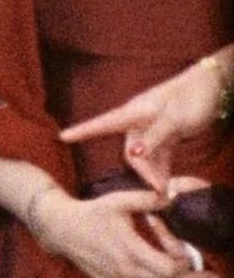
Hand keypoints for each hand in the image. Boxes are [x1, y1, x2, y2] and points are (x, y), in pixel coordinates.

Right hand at [34, 184, 213, 277]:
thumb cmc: (92, 213)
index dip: (187, 263)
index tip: (198, 254)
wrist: (62, 230)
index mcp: (130, 250)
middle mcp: (127, 272)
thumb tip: (173, 195)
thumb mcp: (120, 200)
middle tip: (216, 277)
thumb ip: (149, 199)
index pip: (168, 266)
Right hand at [60, 48, 233, 193]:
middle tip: (160, 190)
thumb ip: (153, 137)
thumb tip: (133, 155)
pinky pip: (158, 157)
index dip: (82, 131)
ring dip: (154, 174)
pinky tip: (168, 182)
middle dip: (143, 173)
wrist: (214, 87)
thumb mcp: (174, 118)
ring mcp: (152, 130)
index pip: (103, 124)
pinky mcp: (165, 136)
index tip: (62, 137)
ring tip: (167, 190)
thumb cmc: (192, 97)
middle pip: (131, 153)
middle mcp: (139, 122)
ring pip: (146, 158)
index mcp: (135, 113)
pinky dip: (162, 169)